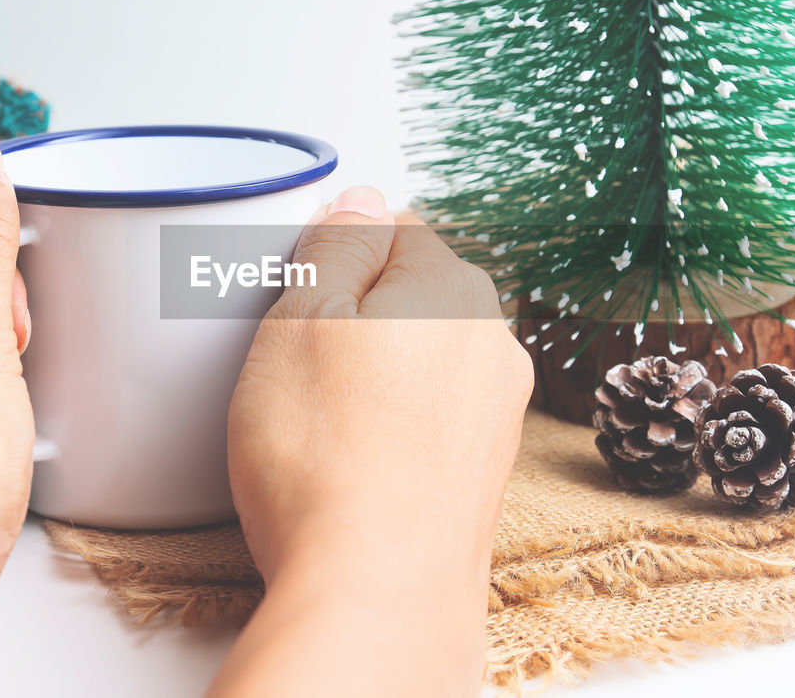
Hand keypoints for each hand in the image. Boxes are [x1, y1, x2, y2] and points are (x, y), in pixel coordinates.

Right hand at [210, 187, 532, 697]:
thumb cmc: (327, 458)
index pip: (393, 229)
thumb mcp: (299, 316)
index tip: (299, 299)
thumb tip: (361, 202)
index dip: (334, 259)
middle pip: (413, 295)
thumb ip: (334, 244)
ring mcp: (496, 412)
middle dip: (358, 316)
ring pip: (424, 360)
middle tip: (298, 365)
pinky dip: (396, 427)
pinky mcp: (485, 470)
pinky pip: (432, 419)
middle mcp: (494, 342)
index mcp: (453, 286)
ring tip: (323, 424)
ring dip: (378, 375)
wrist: (376, 592)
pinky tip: (356, 461)